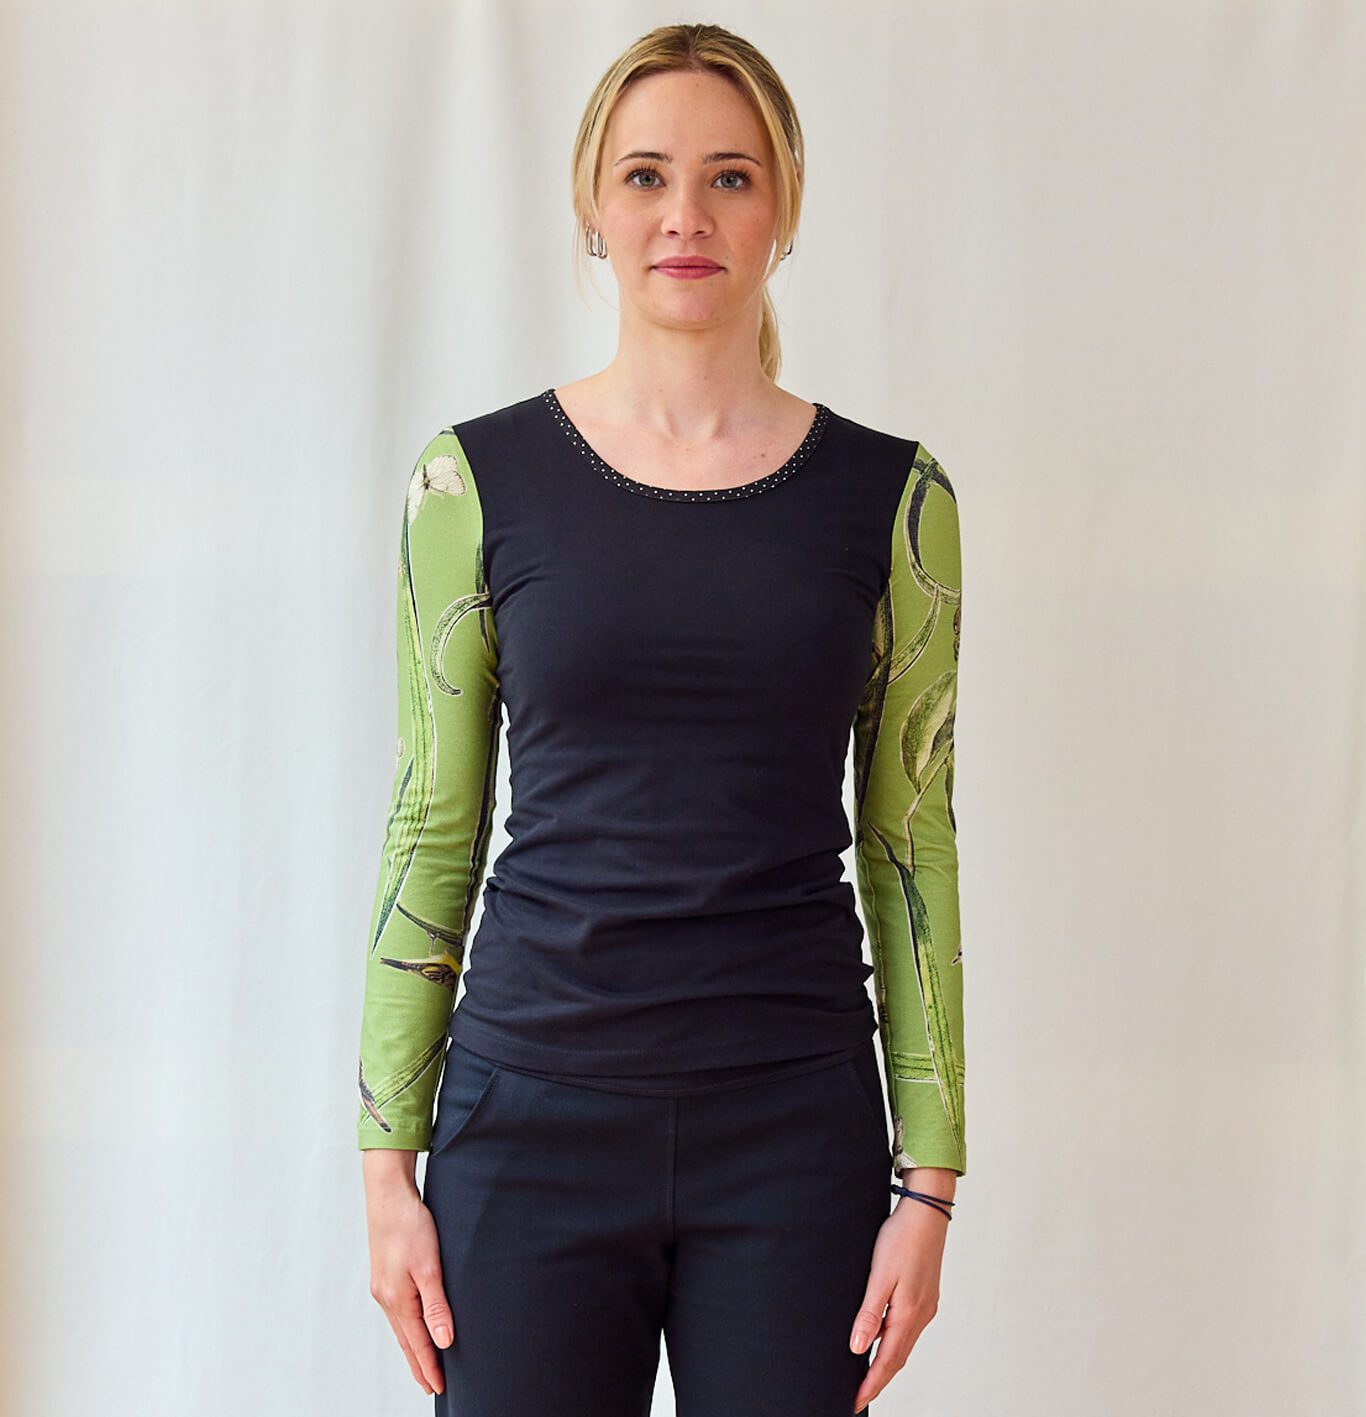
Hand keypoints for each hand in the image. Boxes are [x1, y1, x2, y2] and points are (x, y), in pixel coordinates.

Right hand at [363, 1153, 454, 1396]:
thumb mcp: (429, 1266)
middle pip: (406, 1341)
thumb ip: (436, 1306)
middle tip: (431, 1388)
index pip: (418, 1343)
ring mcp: (383, 1287)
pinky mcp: (385, 1276)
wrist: (388, 1196)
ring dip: (413, 1347)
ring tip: (424, 1364)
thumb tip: (443, 1343)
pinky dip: (407, 1327)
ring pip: (401, 1327)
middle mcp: (387, 1298)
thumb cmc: (410, 1226)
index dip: (430, 1367)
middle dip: (419, 1365)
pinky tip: (413, 1326)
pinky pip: (398, 1311)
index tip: (439, 1389)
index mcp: (398, 1300)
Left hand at [848, 1191, 950, 1410]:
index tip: (854, 1402)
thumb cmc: (901, 1238)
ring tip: (867, 1376)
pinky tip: (883, 1341)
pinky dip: (894, 1343)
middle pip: (897, 1359)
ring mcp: (925, 1306)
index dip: (870, 1384)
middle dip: (878, 1380)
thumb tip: (857, 1348)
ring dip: (887, 1363)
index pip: (887, 1361)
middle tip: (858, 1396)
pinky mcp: (925, 1296)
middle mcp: (921, 1316)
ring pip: (903, 1345)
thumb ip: (870, 1314)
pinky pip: (907, 1330)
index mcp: (908, 1314)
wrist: (926, 1212)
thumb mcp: (880, 1276)